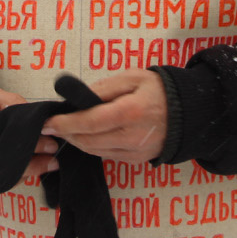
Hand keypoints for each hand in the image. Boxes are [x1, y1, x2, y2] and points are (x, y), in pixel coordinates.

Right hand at [0, 86, 59, 187]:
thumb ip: (9, 101)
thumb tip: (31, 114)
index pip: (2, 136)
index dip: (28, 141)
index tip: (49, 141)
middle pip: (4, 162)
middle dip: (33, 161)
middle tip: (53, 156)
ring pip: (2, 178)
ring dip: (27, 172)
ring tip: (47, 164)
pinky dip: (13, 178)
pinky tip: (30, 171)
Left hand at [41, 70, 167, 164]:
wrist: (189, 112)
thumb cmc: (158, 90)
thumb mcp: (131, 77)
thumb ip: (102, 89)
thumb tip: (76, 100)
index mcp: (129, 112)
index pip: (88, 122)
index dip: (65, 124)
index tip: (47, 122)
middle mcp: (131, 137)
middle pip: (87, 141)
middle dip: (66, 134)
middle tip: (52, 125)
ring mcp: (134, 152)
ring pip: (94, 151)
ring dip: (77, 141)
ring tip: (66, 129)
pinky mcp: (136, 160)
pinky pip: (106, 156)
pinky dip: (92, 146)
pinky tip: (87, 136)